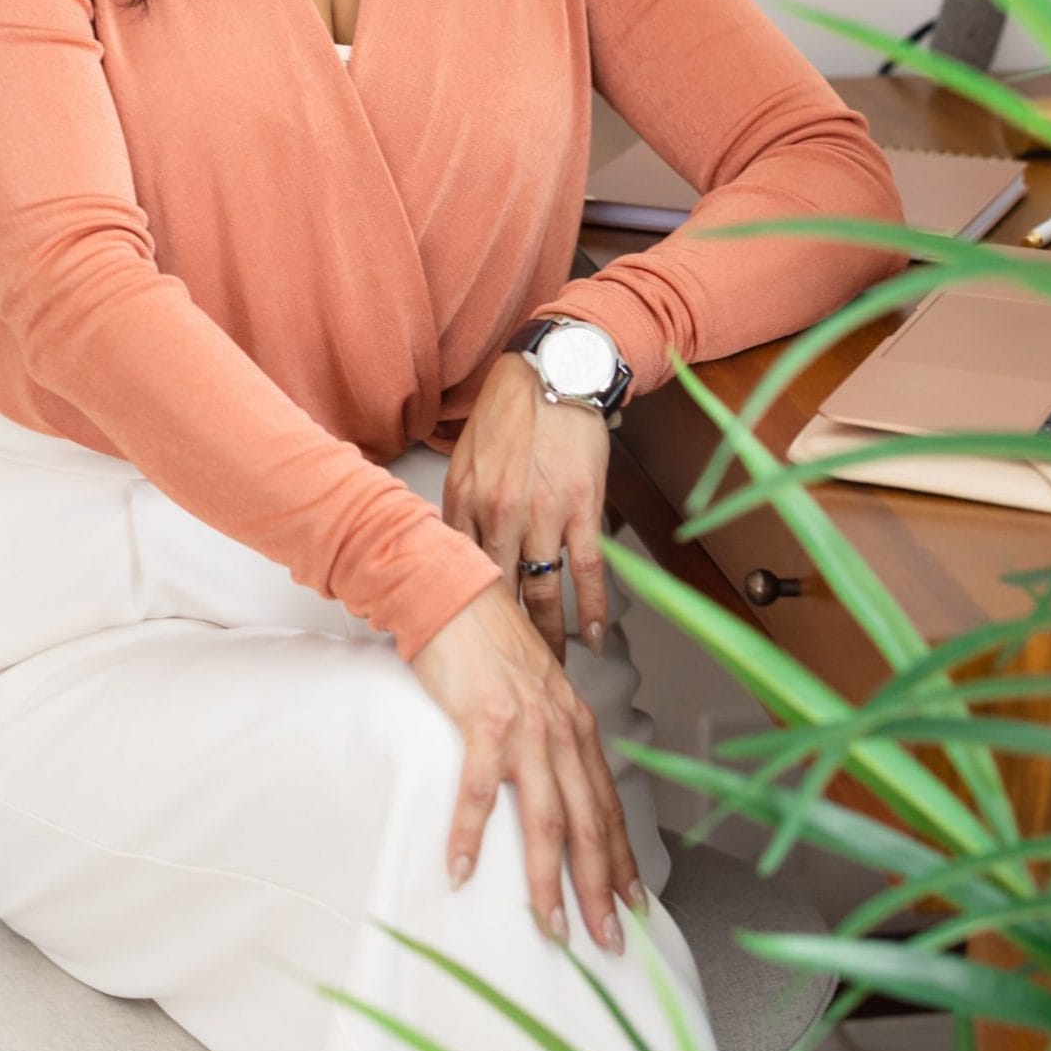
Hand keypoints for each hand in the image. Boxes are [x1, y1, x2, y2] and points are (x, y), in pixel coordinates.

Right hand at [409, 578, 645, 950]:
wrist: (451, 591)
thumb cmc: (486, 639)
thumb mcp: (533, 687)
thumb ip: (546, 729)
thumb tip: (549, 773)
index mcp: (575, 724)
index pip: (609, 805)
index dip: (623, 859)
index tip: (634, 904)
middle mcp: (560, 729)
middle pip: (590, 825)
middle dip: (601, 890)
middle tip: (608, 941)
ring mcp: (525, 726)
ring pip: (547, 818)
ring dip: (549, 880)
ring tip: (551, 928)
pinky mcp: (483, 719)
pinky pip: (478, 789)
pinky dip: (471, 834)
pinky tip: (460, 870)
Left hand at [442, 347, 611, 664]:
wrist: (552, 374)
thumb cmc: (509, 414)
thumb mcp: (467, 459)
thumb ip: (462, 508)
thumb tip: (457, 554)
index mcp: (465, 501)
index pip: (460, 572)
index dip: (465, 613)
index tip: (468, 644)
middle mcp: (499, 513)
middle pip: (499, 594)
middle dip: (505, 640)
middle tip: (510, 676)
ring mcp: (542, 514)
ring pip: (542, 592)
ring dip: (548, 638)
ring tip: (551, 671)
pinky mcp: (582, 509)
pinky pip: (586, 571)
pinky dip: (591, 610)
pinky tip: (593, 638)